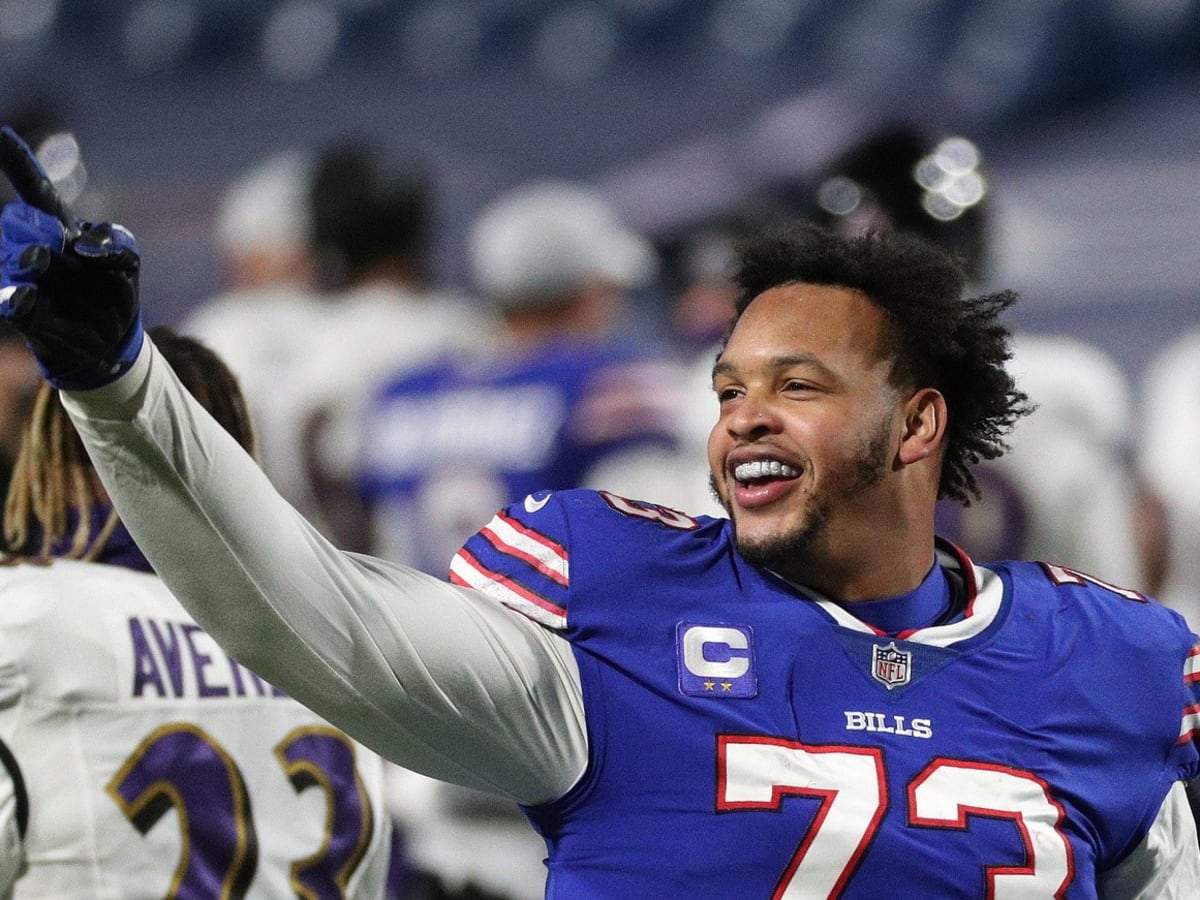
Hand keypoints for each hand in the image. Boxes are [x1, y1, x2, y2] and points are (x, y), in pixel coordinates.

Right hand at [0, 125, 142, 389]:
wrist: (110, 339)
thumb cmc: (114, 290)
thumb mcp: (127, 260)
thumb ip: (115, 244)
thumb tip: (78, 247)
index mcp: (59, 228)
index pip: (37, 190)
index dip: (18, 162)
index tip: (2, 133)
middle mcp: (35, 247)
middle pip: (22, 226)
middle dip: (33, 230)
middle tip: (45, 247)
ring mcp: (26, 279)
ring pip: (17, 260)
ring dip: (28, 259)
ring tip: (37, 263)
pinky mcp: (24, 312)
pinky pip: (12, 300)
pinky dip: (17, 298)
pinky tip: (23, 298)